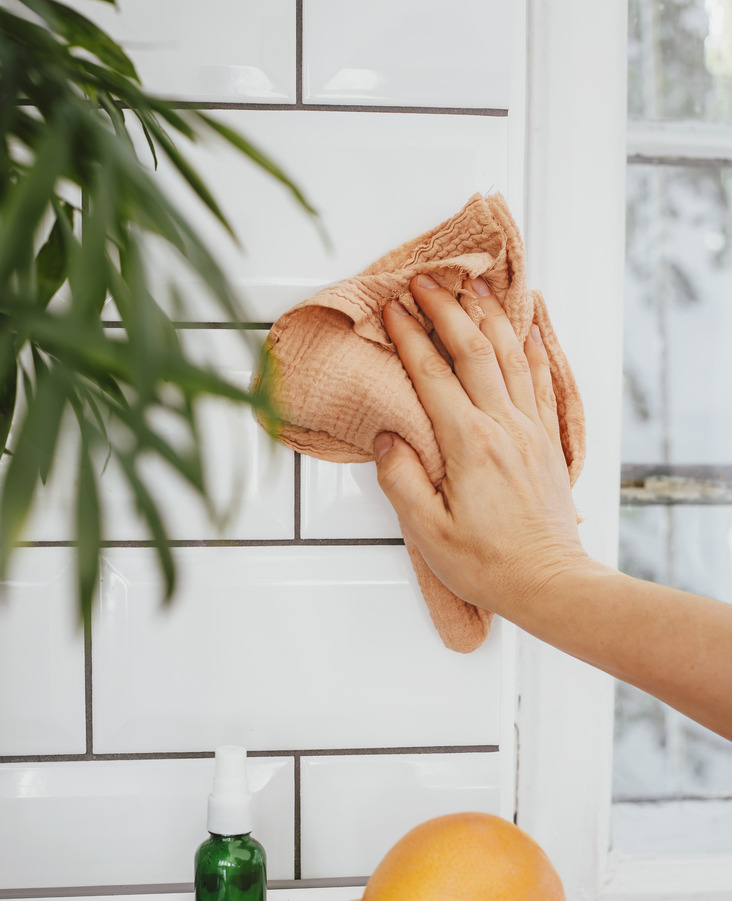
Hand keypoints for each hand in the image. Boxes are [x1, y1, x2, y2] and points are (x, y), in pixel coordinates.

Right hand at [374, 273, 587, 623]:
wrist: (549, 583)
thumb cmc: (490, 565)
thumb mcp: (428, 533)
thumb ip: (401, 480)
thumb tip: (386, 439)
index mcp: (468, 445)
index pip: (432, 374)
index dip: (409, 335)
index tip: (393, 308)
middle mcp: (503, 427)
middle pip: (473, 351)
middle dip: (446, 309)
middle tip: (426, 282)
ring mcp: (530, 431)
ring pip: (511, 356)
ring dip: (489, 317)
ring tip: (475, 288)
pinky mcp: (547, 442)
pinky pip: (541, 381)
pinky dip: (533, 348)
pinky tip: (529, 329)